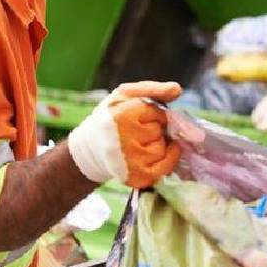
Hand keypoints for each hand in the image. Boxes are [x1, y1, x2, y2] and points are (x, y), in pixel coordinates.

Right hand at [68, 81, 182, 187]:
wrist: (90, 147)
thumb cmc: (111, 117)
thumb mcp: (126, 95)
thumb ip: (152, 89)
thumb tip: (176, 89)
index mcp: (121, 116)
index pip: (157, 112)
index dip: (152, 113)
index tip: (138, 116)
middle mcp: (125, 140)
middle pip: (161, 131)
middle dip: (155, 129)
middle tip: (137, 131)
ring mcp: (131, 161)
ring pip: (163, 148)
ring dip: (158, 144)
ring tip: (139, 143)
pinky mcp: (137, 177)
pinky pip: (166, 166)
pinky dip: (166, 160)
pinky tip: (152, 154)